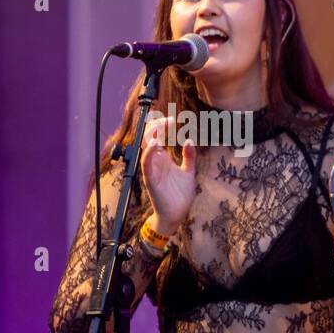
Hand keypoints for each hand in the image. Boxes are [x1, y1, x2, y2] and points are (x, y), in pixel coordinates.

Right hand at [140, 116, 195, 233]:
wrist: (177, 213)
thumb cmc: (180, 193)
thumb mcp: (188, 171)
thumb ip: (189, 156)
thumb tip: (189, 140)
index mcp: (162, 159)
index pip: (157, 137)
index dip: (161, 126)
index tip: (172, 119)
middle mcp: (155, 162)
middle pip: (148, 138)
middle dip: (155, 126)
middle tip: (168, 120)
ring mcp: (152, 170)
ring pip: (145, 149)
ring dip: (150, 136)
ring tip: (159, 126)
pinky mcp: (151, 180)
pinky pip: (146, 165)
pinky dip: (148, 154)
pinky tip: (155, 145)